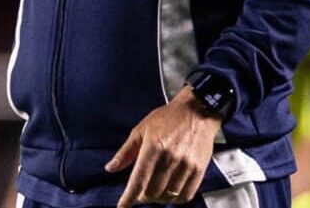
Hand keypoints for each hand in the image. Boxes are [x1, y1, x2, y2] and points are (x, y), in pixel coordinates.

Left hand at [106, 86, 220, 205]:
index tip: (122, 207)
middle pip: (153, 191)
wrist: (197, 111)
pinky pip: (186, 195)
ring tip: (153, 193)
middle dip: (142, 197)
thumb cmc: (167, 118)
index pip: (138, 179)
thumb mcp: (141, 130)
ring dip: (158, 199)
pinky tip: (169, 194)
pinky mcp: (199, 170)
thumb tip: (110, 168)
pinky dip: (175, 199)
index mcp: (153, 147)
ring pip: (169, 195)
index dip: (129, 197)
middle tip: (139, 193)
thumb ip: (126, 152)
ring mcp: (186, 165)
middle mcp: (170, 158)